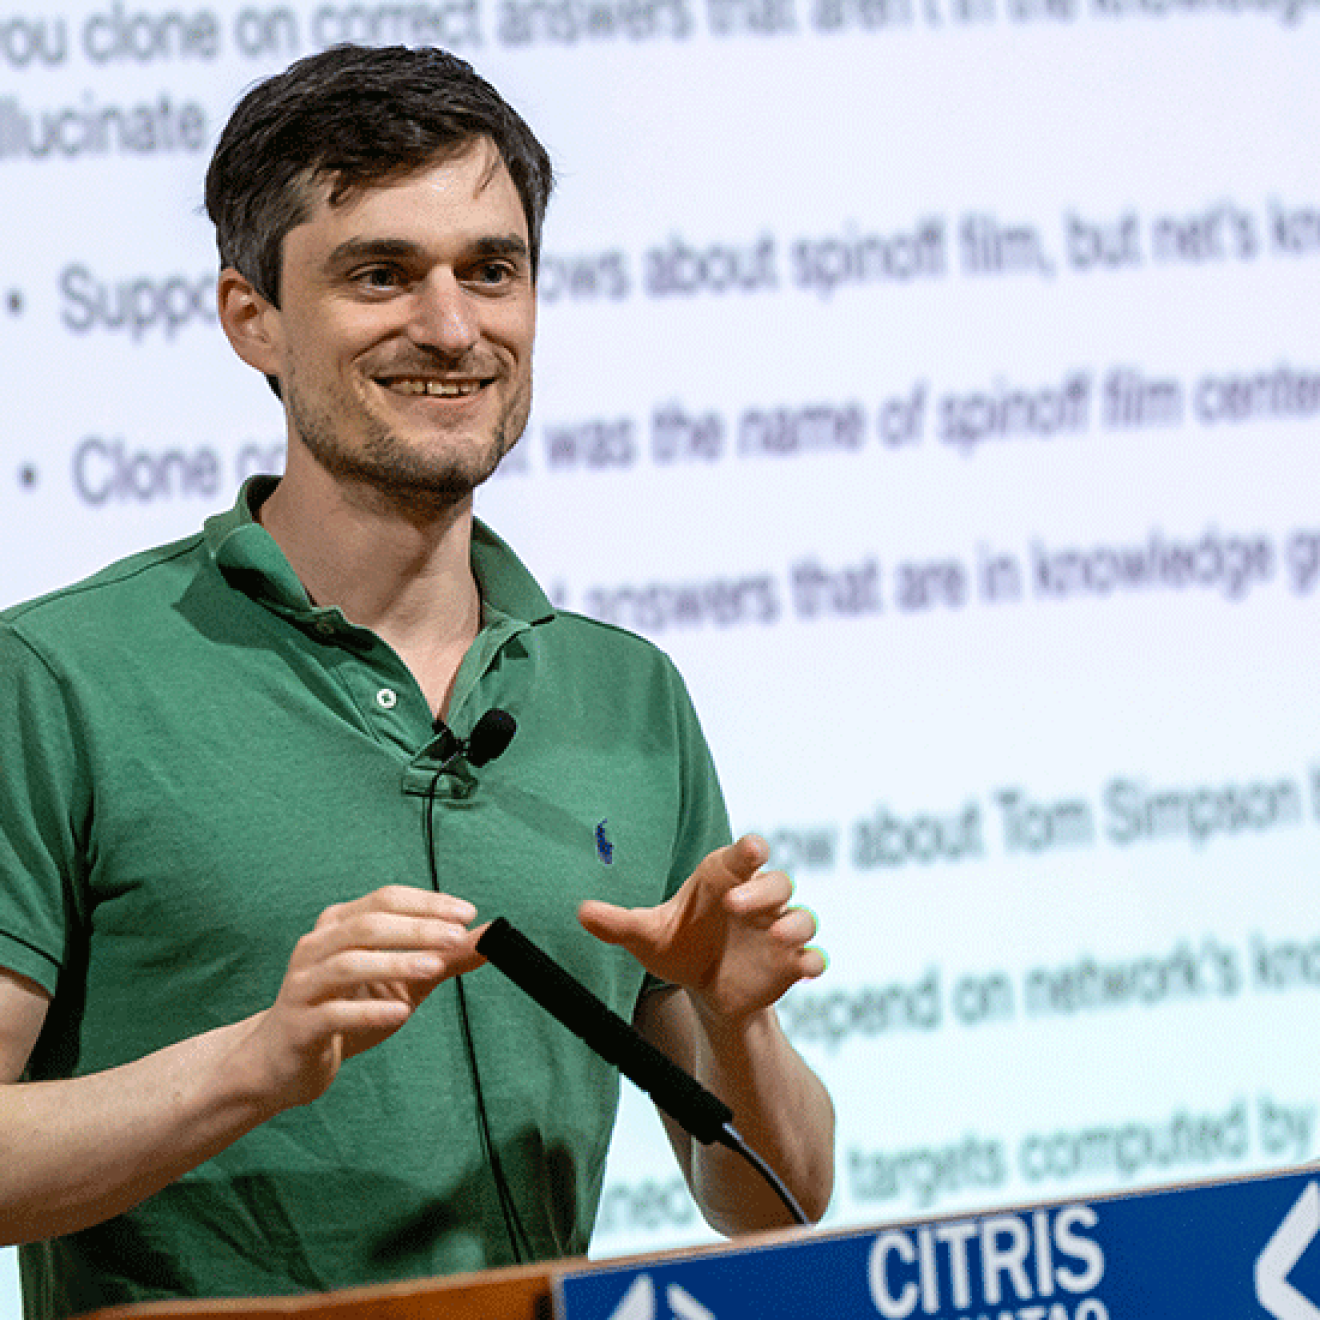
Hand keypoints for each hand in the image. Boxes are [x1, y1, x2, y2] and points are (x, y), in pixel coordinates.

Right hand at [248, 886, 483, 1108]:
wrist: (284, 1061)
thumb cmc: (346, 1010)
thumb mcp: (401, 981)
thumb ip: (443, 958)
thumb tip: (492, 937)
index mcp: (339, 924)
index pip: (385, 899)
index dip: (427, 903)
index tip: (467, 914)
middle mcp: (316, 947)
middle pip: (368, 925)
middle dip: (417, 928)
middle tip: (457, 936)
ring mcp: (303, 985)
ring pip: (348, 963)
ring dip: (394, 962)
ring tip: (433, 967)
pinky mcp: (298, 1024)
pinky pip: (333, 1013)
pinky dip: (368, 1011)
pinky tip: (399, 1013)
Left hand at [578, 835, 824, 1022]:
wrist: (705, 988)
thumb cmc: (678, 945)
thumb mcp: (646, 936)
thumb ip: (618, 923)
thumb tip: (580, 912)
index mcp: (722, 881)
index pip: (741, 856)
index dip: (749, 850)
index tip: (752, 849)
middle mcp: (755, 901)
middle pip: (777, 882)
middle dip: (763, 889)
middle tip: (736, 902)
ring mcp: (776, 932)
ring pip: (802, 916)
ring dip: (795, 923)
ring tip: (776, 935)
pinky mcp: (789, 965)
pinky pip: (813, 958)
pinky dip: (812, 960)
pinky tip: (803, 968)